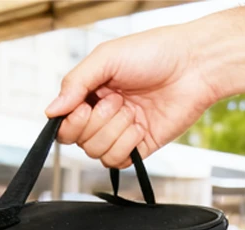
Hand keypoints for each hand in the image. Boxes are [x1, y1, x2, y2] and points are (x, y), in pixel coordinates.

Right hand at [45, 24, 218, 167]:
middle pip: (80, 142)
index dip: (70, 123)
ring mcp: (121, 133)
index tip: (83, 107)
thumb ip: (75, 83)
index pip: (64, 124)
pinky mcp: (139, 148)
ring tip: (132, 111)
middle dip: (97, 123)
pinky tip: (139, 127)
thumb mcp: (106, 58)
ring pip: (97, 154)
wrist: (193, 67)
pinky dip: (127, 146)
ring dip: (114, 132)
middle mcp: (103, 115)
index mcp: (91, 93)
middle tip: (117, 101)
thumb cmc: (154, 53)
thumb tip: (51, 110)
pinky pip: (118, 162)